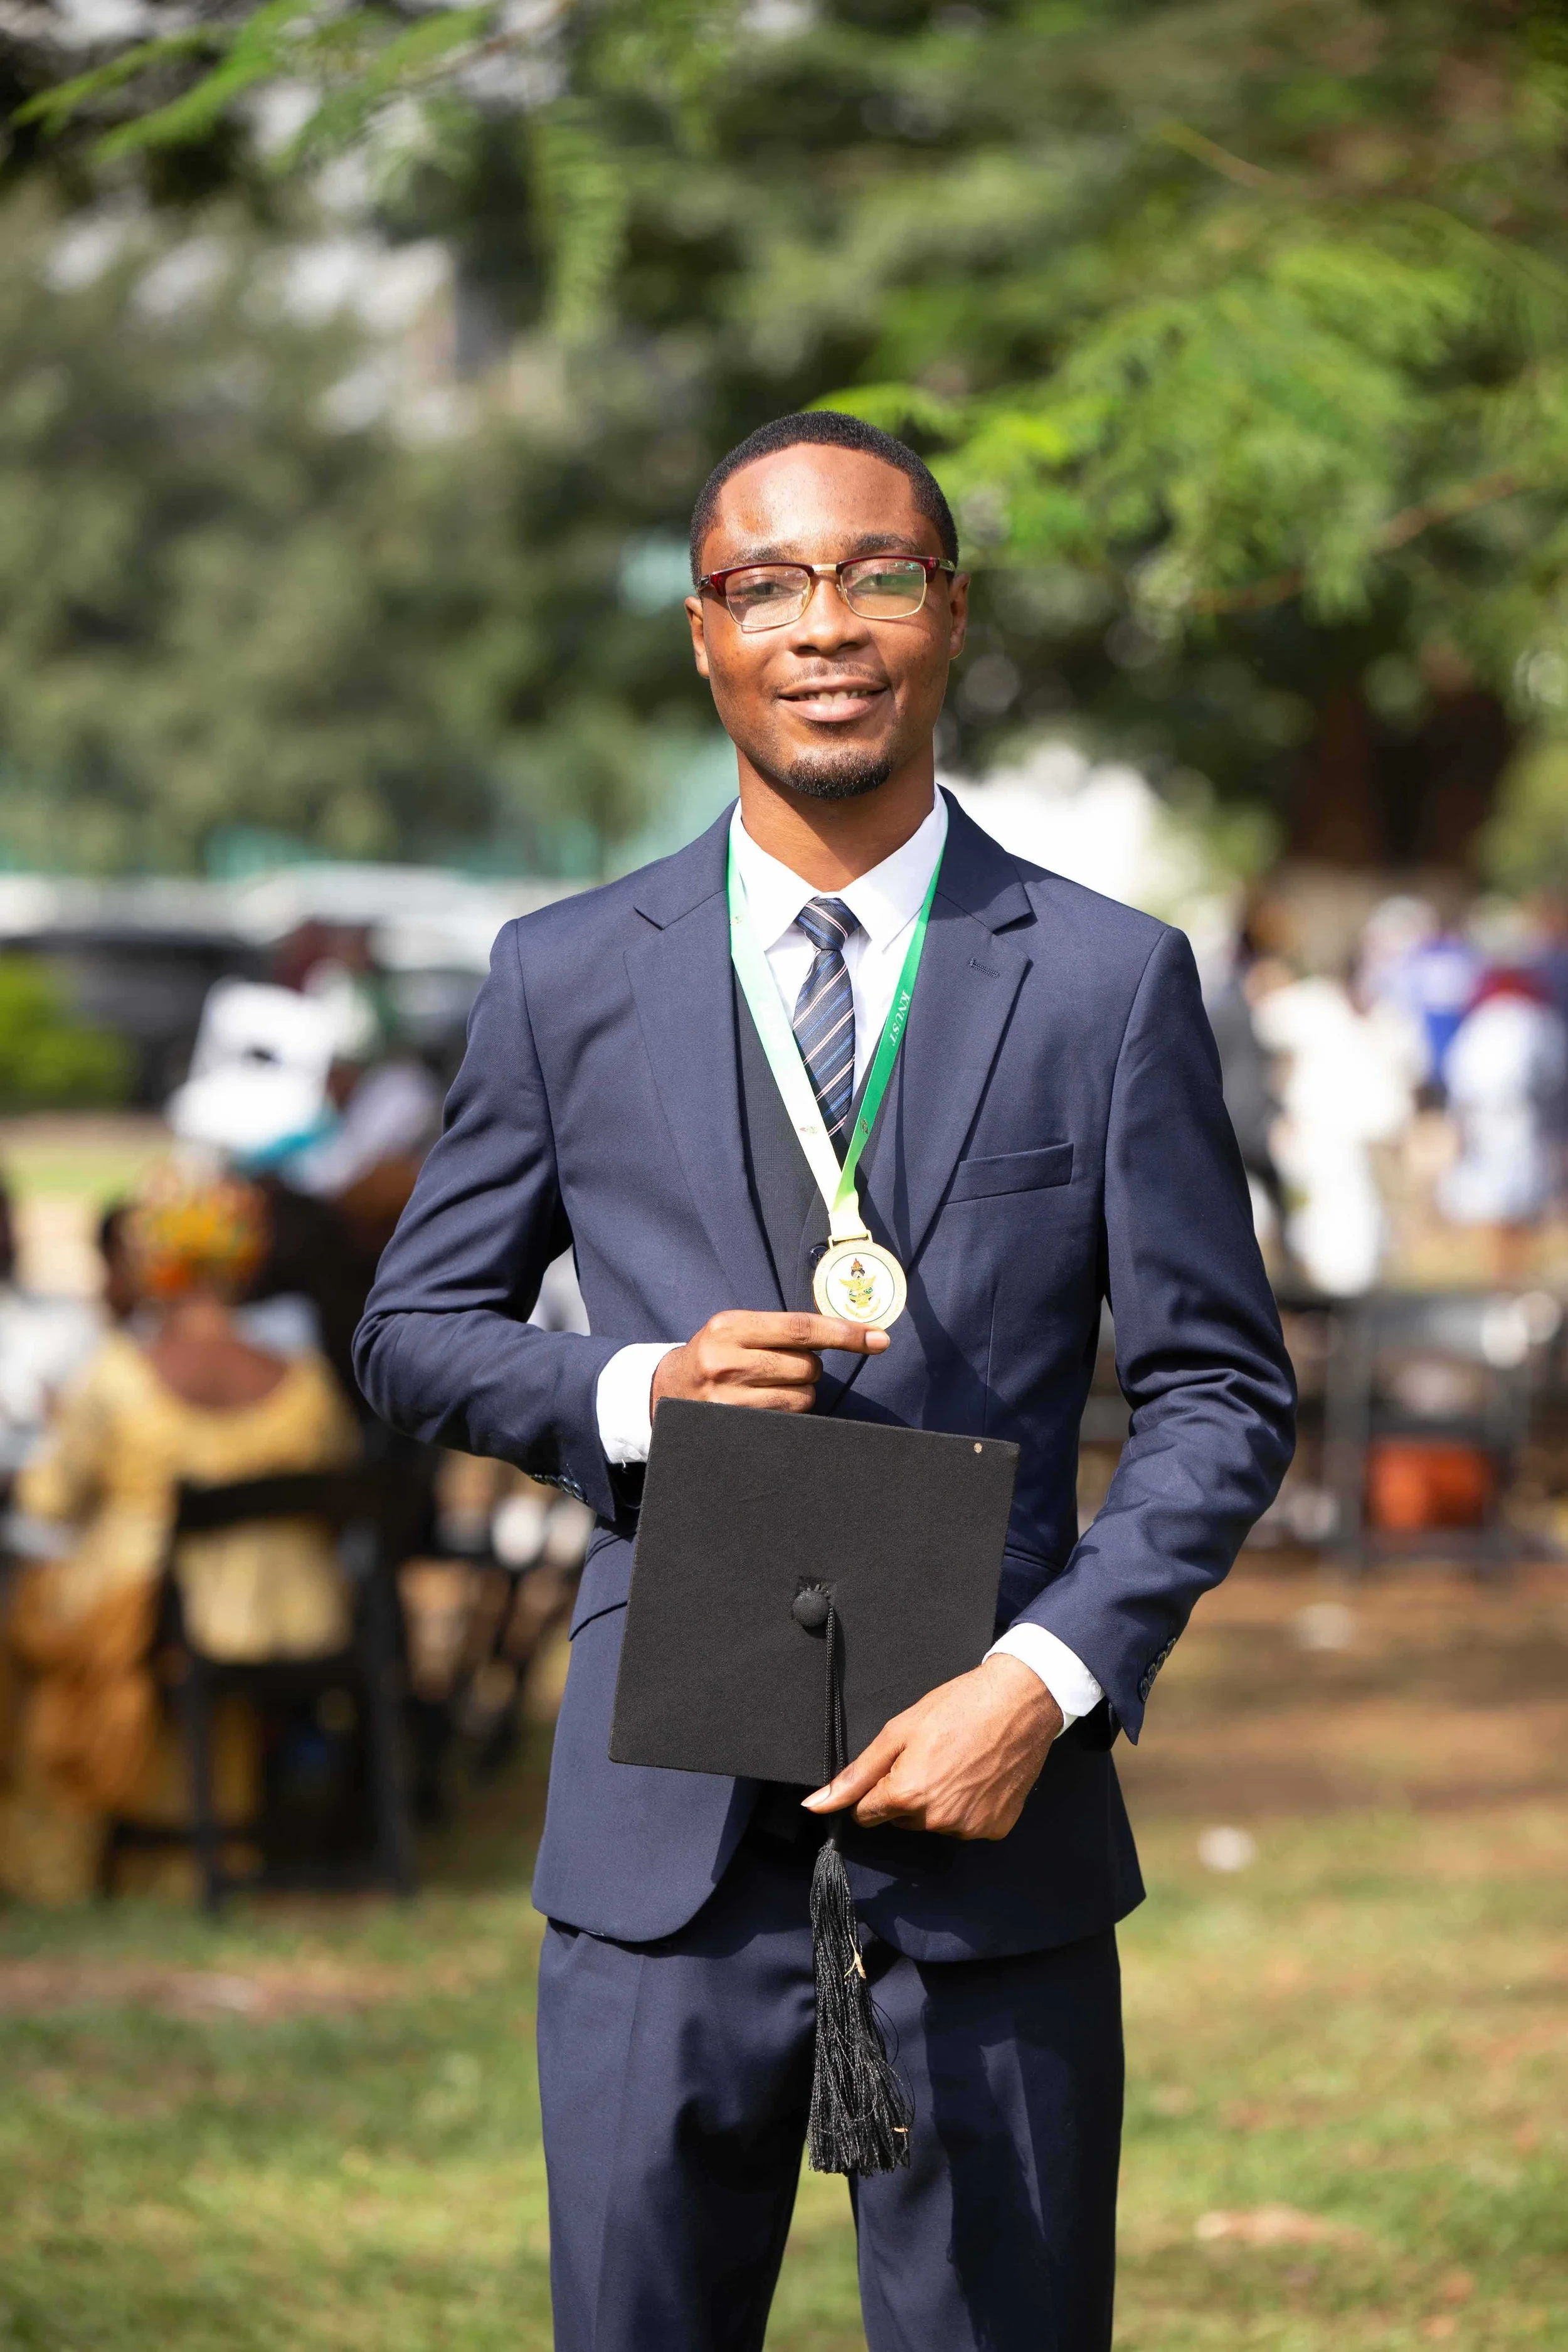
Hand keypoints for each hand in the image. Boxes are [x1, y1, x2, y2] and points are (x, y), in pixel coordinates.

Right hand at [652, 1309, 888, 1415]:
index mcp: (729, 1326)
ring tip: (769, 1388)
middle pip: (807, 1366)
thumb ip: (783, 1329)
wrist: (664, 1391)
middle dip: (809, 1367)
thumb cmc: (715, 1355)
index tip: (879, 1338)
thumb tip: (849, 1332)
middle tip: (782, 1368)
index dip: (845, 1333)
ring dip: (800, 1393)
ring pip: (803, 1397)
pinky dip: (789, 1414)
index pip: (801, 1328)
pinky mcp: (732, 1428)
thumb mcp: (737, 1330)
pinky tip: (766, 1407)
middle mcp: (726, 1360)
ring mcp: (727, 1399)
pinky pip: (788, 1421)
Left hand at [802, 1654, 1062, 1840]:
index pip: (867, 1814)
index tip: (895, 1766)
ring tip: (958, 1762)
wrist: (1020, 1702)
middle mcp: (936, 1820)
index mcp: (907, 1796)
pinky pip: (967, 1825)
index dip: (876, 1789)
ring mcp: (968, 1828)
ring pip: (934, 1823)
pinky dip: (969, 1806)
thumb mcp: (898, 1732)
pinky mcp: (995, 1829)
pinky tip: (978, 1776)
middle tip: (932, 1756)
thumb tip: (815, 1806)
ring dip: (939, 1801)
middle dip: (908, 1793)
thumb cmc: (958, 1707)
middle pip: (902, 1819)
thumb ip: (855, 1775)